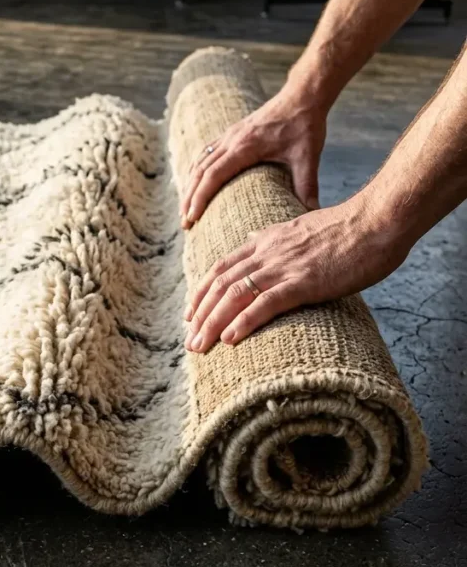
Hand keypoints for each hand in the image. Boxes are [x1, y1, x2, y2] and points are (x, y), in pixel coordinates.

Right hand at [180, 85, 327, 228]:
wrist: (303, 95)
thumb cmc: (304, 125)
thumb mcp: (308, 157)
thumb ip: (307, 185)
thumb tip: (313, 212)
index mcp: (245, 146)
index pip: (214, 175)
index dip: (200, 197)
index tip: (193, 217)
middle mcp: (231, 140)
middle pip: (200, 172)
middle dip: (190, 199)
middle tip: (185, 223)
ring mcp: (229, 136)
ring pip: (199, 163)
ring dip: (189, 186)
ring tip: (186, 209)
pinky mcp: (231, 133)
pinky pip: (206, 154)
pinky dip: (196, 171)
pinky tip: (193, 183)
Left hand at [184, 192, 410, 351]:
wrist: (377, 221)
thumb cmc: (349, 230)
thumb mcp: (303, 229)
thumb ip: (278, 238)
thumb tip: (258, 239)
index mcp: (267, 241)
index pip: (222, 267)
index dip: (202, 292)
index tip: (190, 313)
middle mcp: (268, 252)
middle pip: (221, 284)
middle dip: (200, 314)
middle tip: (189, 339)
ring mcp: (284, 267)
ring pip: (235, 295)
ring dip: (212, 323)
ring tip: (199, 345)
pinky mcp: (304, 282)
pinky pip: (266, 303)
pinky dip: (244, 321)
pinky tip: (230, 339)